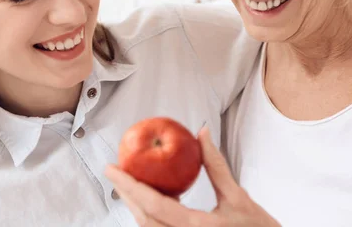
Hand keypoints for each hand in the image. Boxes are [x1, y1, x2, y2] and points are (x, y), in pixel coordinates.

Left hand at [105, 127, 280, 226]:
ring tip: (130, 183)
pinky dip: (150, 216)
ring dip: (136, 206)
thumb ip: (215, 166)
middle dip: (126, 194)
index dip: (129, 185)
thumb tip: (202, 133)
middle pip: (143, 219)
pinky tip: (152, 201)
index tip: (112, 168)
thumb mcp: (238, 197)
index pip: (153, 204)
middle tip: (115, 172)